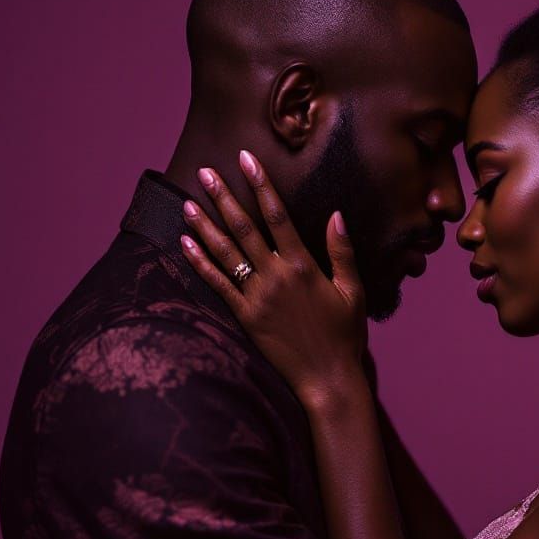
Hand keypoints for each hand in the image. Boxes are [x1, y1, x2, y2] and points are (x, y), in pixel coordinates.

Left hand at [180, 150, 366, 404]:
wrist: (328, 378)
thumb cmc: (345, 335)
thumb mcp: (353, 290)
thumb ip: (342, 251)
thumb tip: (336, 214)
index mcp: (304, 265)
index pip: (277, 215)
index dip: (260, 185)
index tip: (246, 159)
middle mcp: (276, 276)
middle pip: (244, 228)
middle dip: (224, 196)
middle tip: (206, 171)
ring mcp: (257, 297)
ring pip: (226, 253)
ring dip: (204, 225)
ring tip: (187, 201)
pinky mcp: (245, 318)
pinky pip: (217, 285)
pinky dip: (200, 263)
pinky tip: (185, 243)